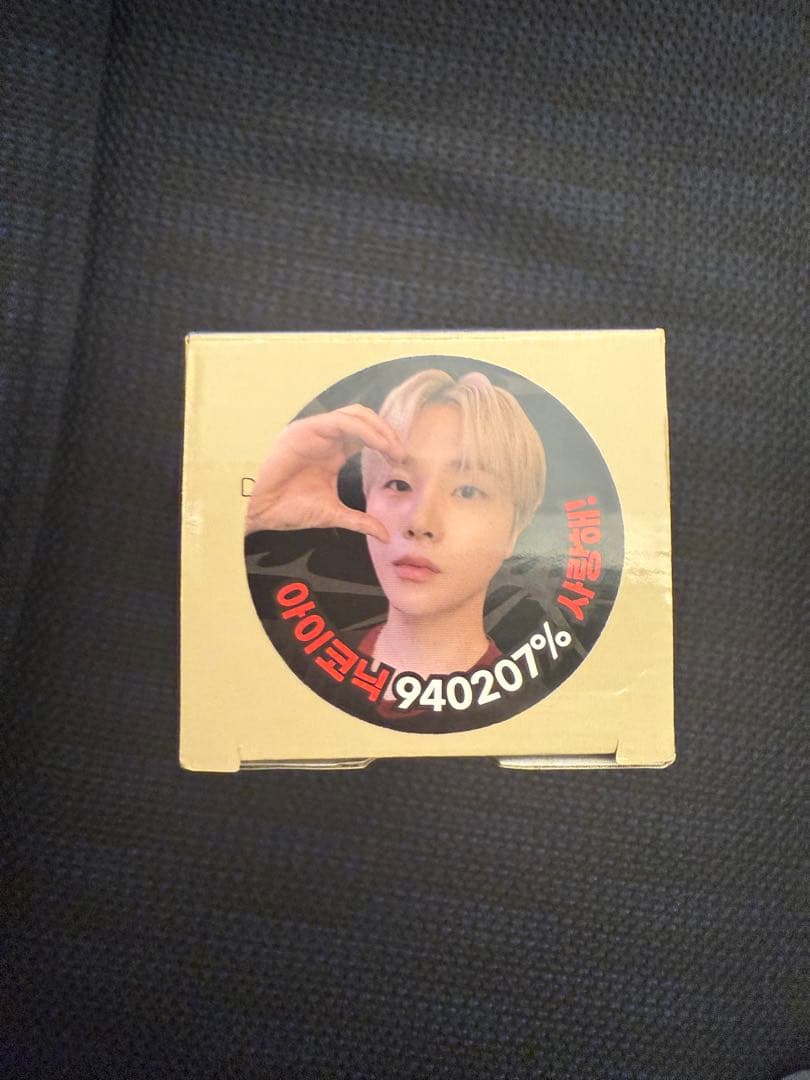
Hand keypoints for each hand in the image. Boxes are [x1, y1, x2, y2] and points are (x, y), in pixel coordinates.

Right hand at [245, 404, 405, 540]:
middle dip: (387, 433)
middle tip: (401, 454)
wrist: (258, 510)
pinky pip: (341, 421)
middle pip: (365, 420)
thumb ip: (359, 521)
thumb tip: (384, 535)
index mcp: (333, 452)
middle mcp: (326, 437)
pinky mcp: (306, 430)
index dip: (387, 444)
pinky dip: (364, 430)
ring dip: (379, 429)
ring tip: (393, 449)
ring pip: (356, 415)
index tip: (402, 462)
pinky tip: (378, 444)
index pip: (366, 437)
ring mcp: (315, 431)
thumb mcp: (332, 514)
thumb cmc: (286, 508)